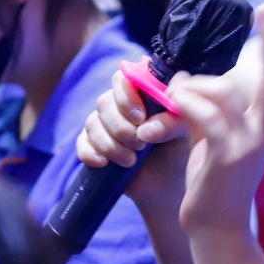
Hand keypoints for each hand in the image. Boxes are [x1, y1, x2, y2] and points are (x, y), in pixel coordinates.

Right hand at [78, 66, 189, 213]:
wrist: (164, 184)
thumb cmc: (176, 152)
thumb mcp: (182, 134)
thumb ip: (170, 124)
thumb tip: (144, 129)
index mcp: (140, 94)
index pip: (123, 79)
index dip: (127, 97)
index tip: (140, 119)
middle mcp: (119, 105)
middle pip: (104, 102)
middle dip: (121, 127)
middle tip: (140, 146)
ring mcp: (103, 125)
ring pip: (92, 123)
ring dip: (110, 144)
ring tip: (130, 161)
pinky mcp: (92, 145)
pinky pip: (82, 143)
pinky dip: (90, 153)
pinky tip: (104, 163)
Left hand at [169, 7, 263, 233]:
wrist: (218, 230)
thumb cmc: (215, 185)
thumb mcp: (217, 141)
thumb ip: (208, 110)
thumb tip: (186, 80)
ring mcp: (249, 144)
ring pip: (225, 91)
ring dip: (193, 85)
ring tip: (173, 94)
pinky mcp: (226, 156)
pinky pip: (206, 115)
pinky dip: (186, 103)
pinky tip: (171, 106)